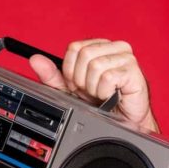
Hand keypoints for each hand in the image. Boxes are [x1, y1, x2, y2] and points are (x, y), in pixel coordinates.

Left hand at [28, 39, 158, 134]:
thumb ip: (52, 75)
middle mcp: (113, 47)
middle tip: (91, 91)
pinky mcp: (134, 70)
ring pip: (95, 66)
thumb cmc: (101, 104)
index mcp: (98, 46)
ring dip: (93, 87)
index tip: (79, 84)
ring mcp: (126, 57)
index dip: (71, 70)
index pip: (74, 47)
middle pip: (84, 54)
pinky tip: (111, 96)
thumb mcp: (70, 89)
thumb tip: (35, 59)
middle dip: (81, 79)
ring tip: (102, 94)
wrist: (121, 121)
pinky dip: (104, 92)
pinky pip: (108, 77)